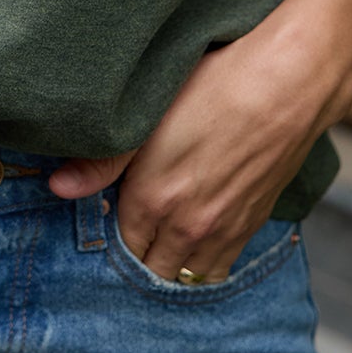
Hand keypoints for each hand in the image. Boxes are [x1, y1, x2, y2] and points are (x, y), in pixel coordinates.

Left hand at [46, 11, 351, 283]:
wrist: (293, 77)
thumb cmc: (217, 80)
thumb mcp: (152, 109)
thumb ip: (103, 159)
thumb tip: (59, 188)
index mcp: (152, 201)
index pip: (116, 246)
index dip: (107, 229)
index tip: (104, 210)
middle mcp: (187, 228)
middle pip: (148, 268)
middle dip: (135, 253)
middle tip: (128, 223)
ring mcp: (224, 231)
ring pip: (186, 275)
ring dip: (169, 263)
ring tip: (159, 235)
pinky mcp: (253, 224)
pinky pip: (220, 269)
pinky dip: (203, 263)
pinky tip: (194, 237)